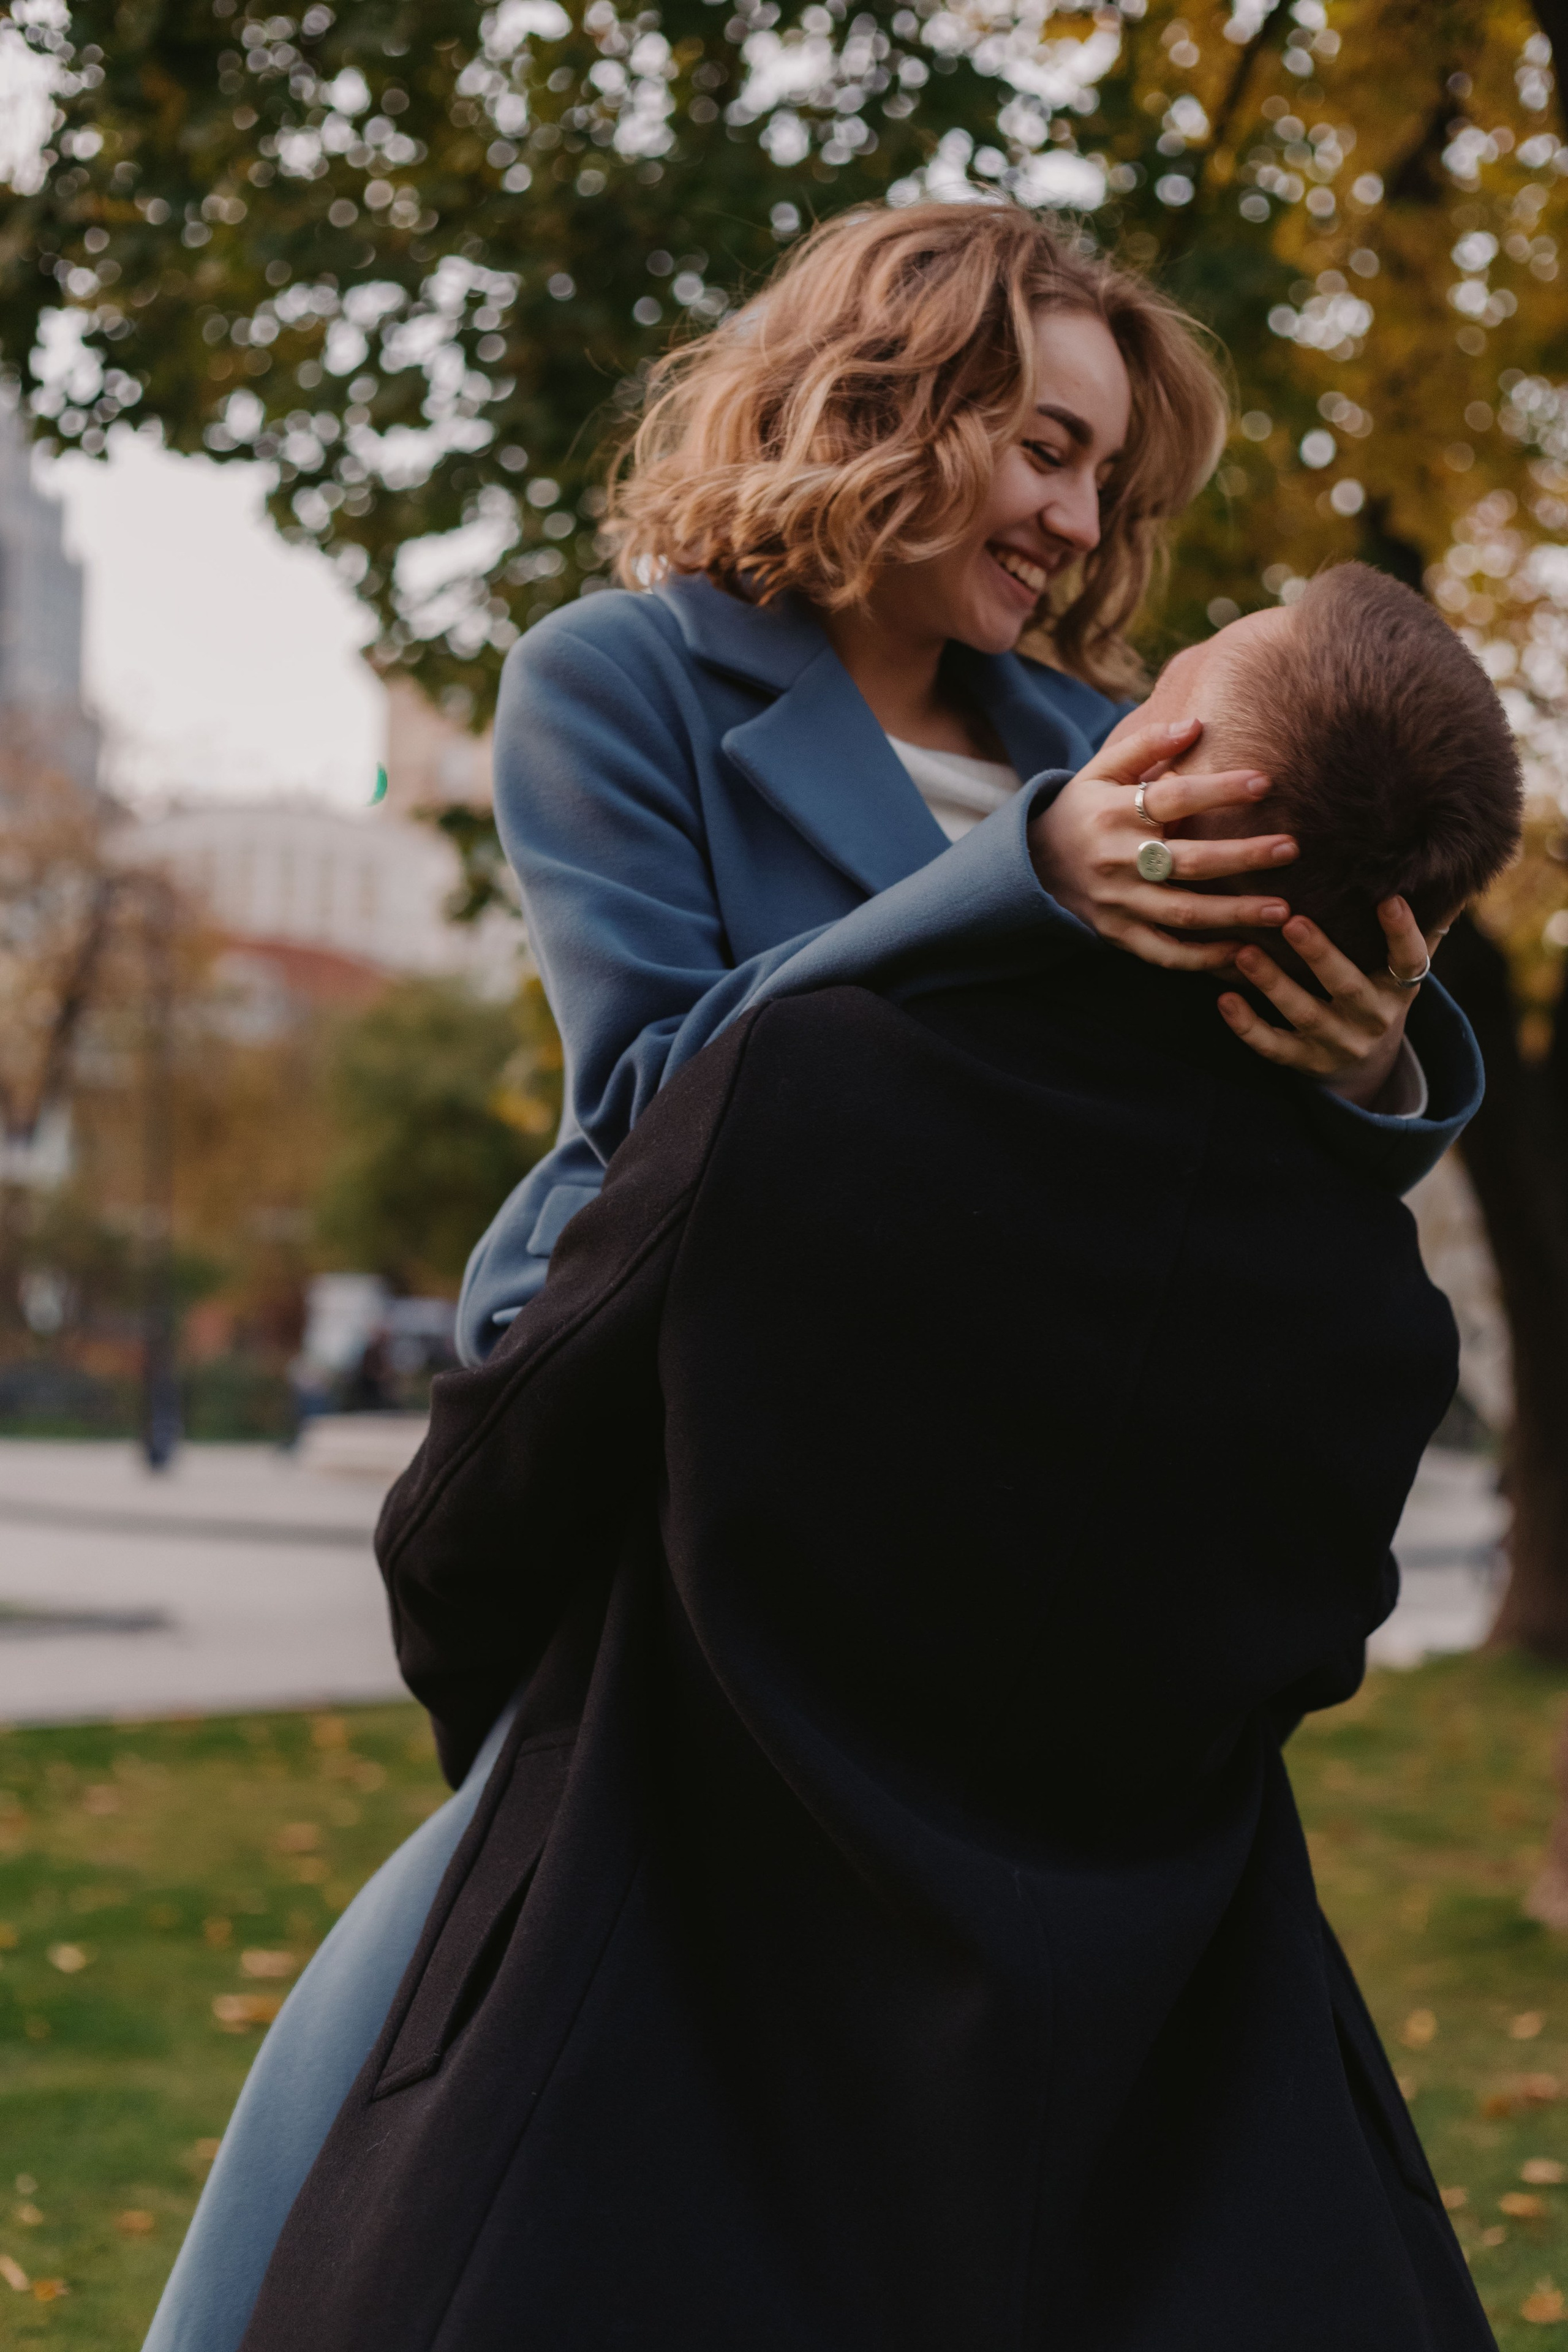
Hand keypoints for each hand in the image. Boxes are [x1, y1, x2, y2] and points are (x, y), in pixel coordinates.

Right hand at [1027, 718, 1297, 971]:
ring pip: (1184, 914)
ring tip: (1283, 911)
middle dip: (1243, 857)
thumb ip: (1145, 744)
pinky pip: (1165, 954)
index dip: (1219, 790)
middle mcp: (1116, 860)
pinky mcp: (1119, 935)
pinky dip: (1203, 959)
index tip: (1265, 782)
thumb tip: (1197, 722)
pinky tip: (1242, 953)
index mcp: (1113, 812)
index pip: (1173, 798)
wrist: (1030, 866)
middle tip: (1291, 848)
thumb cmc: (1081, 810)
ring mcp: (1119, 903)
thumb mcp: (1100, 770)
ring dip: (1235, 915)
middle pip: (1189, 862)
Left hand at [1216, 898, 1440, 1107]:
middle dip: (1320, 955)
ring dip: (1273, 984)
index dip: (1403, 933)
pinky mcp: (1304, 1062)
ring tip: (1244, 952)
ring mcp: (1337, 1042)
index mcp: (1400, 987)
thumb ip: (1420, 926)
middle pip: (1347, 986)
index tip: (1390, 900)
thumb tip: (1454, 873)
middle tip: (1292, 922)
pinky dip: (1247, 1026)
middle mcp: (1373, 1017)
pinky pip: (1273, 1047)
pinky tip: (1224, 999)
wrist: (1362, 1064)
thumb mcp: (1401, 967)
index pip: (1410, 960)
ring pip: (1304, 1014)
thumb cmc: (1377, 990)